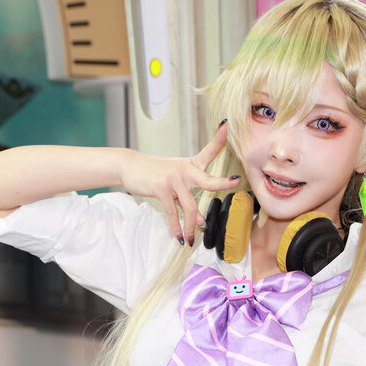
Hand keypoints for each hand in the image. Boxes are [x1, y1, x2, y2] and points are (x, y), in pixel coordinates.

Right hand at [119, 122, 238, 243]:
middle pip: (208, 180)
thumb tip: (200, 221)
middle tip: (235, 182)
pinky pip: (173, 212)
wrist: (130, 167)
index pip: (208, 152)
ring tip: (191, 239)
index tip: (226, 125)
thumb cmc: (154, 175)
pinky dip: (176, 226)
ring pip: (189, 207)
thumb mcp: (175, 184)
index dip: (219, 139)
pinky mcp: (162, 188)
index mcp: (191, 166)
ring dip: (190, 226)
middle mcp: (185, 170)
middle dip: (223, 182)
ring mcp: (174, 178)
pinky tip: (178, 236)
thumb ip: (188, 201)